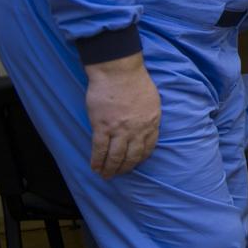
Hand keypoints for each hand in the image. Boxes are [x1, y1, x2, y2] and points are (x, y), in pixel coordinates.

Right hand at [85, 53, 160, 178]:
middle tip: (118, 175)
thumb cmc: (136, 81)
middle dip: (125, 168)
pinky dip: (97, 160)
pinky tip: (95, 167)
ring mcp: (119, 129)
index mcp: (152, 123)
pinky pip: (99, 149)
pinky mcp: (102, 126)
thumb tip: (145, 128)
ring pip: (115, 156)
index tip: (134, 164)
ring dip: (110, 168)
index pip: (148, 147)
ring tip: (105, 175)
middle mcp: (137, 130)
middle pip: (132, 156)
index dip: (140, 158)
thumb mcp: (152, 101)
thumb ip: (149, 116)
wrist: (118, 71)